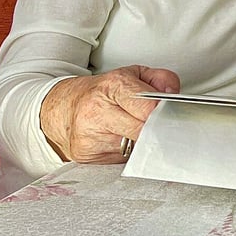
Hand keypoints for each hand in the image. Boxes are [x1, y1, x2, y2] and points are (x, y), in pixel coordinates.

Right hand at [39, 64, 180, 163]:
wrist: (63, 108)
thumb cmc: (102, 92)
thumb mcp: (133, 74)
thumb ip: (160, 79)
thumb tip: (173, 94)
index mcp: (113, 86)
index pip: (148, 107)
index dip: (164, 115)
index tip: (172, 119)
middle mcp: (98, 110)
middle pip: (142, 131)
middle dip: (156, 132)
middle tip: (163, 131)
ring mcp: (90, 135)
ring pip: (133, 149)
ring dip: (143, 145)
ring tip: (140, 134)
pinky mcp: (86, 155)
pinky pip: (119, 160)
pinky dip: (128, 155)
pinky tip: (123, 144)